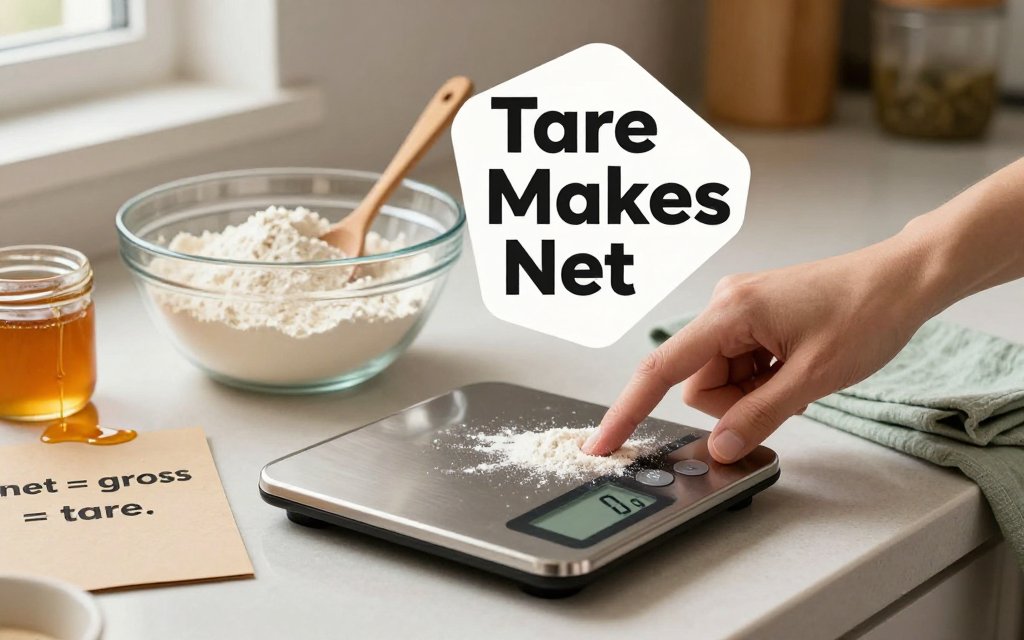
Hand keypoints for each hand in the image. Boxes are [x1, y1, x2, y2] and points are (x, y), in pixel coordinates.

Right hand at [582, 231, 941, 462]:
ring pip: (719, 379)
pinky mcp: (752, 317)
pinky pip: (738, 366)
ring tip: (799, 376)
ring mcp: (738, 310)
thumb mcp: (814, 376)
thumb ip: (760, 415)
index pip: (662, 370)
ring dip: (753, 392)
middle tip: (788, 393)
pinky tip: (795, 367)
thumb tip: (721, 447)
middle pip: (699, 383)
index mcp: (729, 312)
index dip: (628, 410)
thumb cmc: (866, 310)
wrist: (902, 279)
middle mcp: (724, 306)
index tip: (603, 443)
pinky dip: (762, 379)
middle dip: (736, 404)